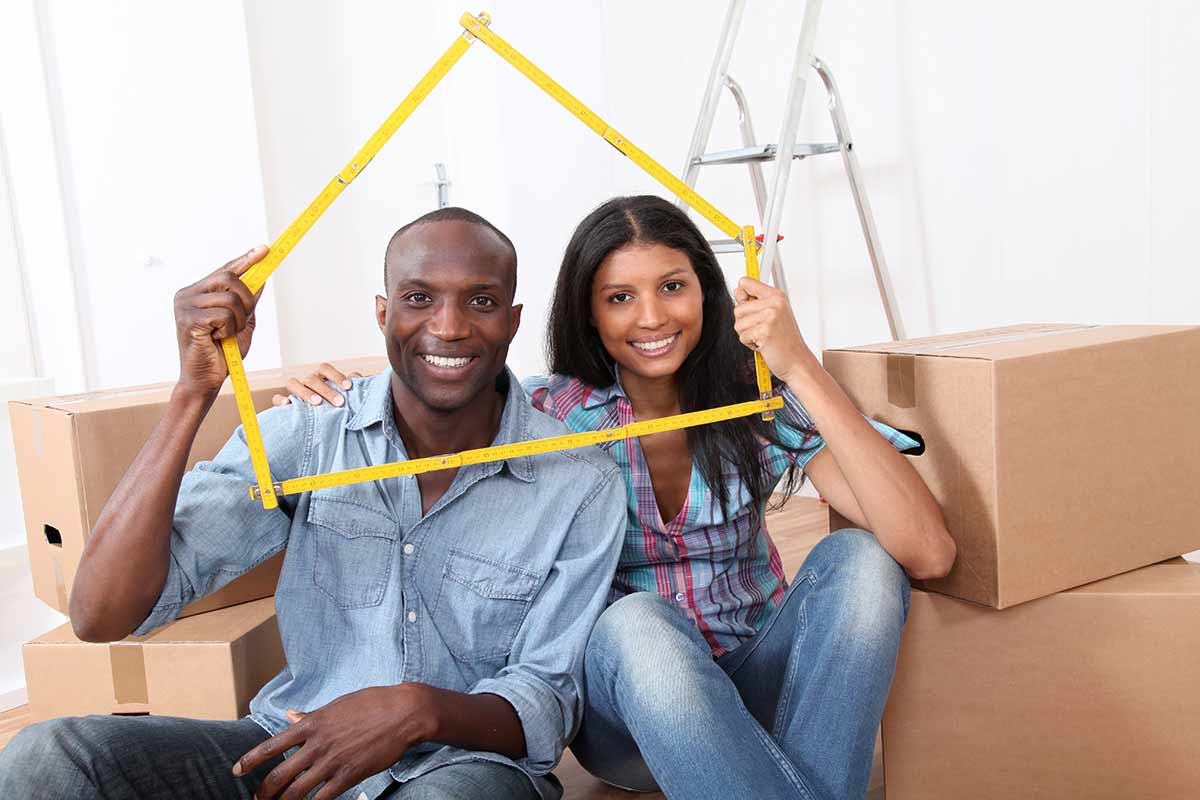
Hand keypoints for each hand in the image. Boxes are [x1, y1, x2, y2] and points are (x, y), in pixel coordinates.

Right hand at [173, 246, 267, 398]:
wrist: (205, 381)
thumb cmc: (222, 353)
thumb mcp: (242, 323)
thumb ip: (249, 302)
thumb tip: (261, 278)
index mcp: (197, 292)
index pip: (225, 270)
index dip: (246, 259)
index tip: (265, 250)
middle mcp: (187, 294)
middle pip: (230, 278)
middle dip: (247, 299)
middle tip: (243, 320)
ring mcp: (184, 306)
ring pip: (231, 298)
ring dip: (238, 320)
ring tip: (227, 335)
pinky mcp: (188, 320)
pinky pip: (224, 315)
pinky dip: (229, 330)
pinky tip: (218, 340)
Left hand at [236, 685, 438, 799]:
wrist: (403, 712)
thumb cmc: (372, 703)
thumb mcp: (337, 705)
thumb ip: (312, 715)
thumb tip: (291, 717)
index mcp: (313, 723)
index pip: (272, 744)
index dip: (250, 760)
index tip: (237, 770)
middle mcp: (318, 744)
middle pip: (280, 774)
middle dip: (264, 791)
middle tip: (257, 799)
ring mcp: (332, 761)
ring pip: (298, 790)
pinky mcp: (349, 775)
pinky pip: (323, 797)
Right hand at [271, 362, 362, 407]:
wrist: (316, 422)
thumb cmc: (332, 405)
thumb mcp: (342, 396)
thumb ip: (349, 387)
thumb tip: (357, 377)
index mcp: (319, 377)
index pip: (325, 368)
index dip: (336, 375)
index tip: (349, 387)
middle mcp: (306, 381)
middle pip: (312, 379)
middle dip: (326, 390)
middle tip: (339, 402)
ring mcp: (293, 391)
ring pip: (293, 384)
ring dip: (306, 393)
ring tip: (318, 403)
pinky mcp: (282, 404)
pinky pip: (276, 398)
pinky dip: (281, 400)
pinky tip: (289, 405)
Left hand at [733, 277, 817, 382]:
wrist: (797, 360)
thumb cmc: (786, 340)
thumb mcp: (774, 315)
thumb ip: (755, 302)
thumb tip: (737, 292)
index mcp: (776, 296)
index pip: (745, 282)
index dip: (742, 295)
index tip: (749, 304)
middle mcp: (774, 303)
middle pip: (737, 308)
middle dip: (745, 323)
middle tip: (762, 329)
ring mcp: (770, 316)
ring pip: (738, 323)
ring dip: (747, 334)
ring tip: (763, 337)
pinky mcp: (764, 331)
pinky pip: (742, 336)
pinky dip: (750, 344)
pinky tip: (764, 344)